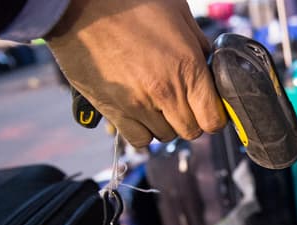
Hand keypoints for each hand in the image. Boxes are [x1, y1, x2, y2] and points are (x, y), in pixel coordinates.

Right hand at [45, 0, 227, 146]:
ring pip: (165, 136)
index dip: (215, 115)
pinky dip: (143, 132)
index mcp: (188, 68)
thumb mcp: (178, 14)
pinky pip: (138, 140)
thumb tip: (211, 65)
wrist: (81, 7)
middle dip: (192, 119)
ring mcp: (138, 105)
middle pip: (191, 131)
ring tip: (158, 103)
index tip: (209, 107)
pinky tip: (141, 113)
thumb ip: (199, 45)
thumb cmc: (129, 3)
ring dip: (166, 124)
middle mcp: (165, 92)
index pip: (214, 120)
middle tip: (183, 102)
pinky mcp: (114, 110)